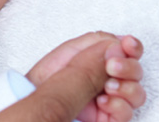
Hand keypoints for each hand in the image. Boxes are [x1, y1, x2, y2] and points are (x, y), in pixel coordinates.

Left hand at [0, 39, 120, 121]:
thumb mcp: (43, 108)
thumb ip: (75, 78)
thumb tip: (107, 49)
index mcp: (41, 81)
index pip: (82, 50)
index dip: (107, 44)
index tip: (126, 47)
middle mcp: (61, 98)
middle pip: (104, 71)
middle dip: (122, 66)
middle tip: (118, 73)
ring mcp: (76, 117)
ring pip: (116, 96)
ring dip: (127, 90)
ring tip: (115, 95)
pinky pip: (115, 117)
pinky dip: (123, 111)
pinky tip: (116, 111)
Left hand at [26, 32, 144, 121]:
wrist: (26, 119)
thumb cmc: (27, 101)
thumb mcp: (53, 74)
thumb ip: (85, 62)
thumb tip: (115, 47)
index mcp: (74, 61)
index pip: (107, 47)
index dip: (124, 44)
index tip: (128, 45)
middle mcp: (88, 82)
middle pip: (125, 68)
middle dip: (128, 66)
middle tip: (114, 68)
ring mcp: (96, 104)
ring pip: (132, 92)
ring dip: (128, 87)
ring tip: (109, 88)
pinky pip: (124, 113)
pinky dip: (122, 107)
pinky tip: (106, 104)